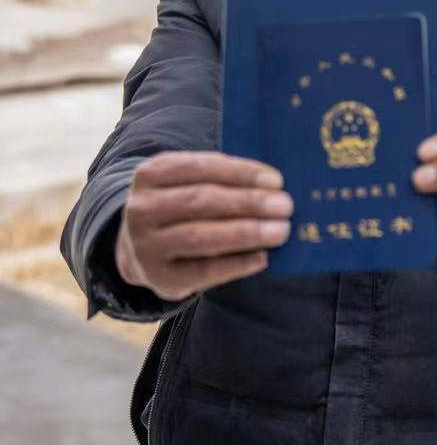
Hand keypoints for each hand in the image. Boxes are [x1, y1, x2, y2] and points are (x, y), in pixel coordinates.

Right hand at [115, 151, 292, 300]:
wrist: (142, 250)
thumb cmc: (181, 208)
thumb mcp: (188, 183)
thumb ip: (222, 178)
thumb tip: (274, 185)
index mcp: (151, 173)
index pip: (201, 167)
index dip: (241, 173)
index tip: (277, 180)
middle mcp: (142, 208)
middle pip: (203, 201)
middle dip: (249, 202)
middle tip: (285, 205)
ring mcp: (146, 245)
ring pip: (202, 236)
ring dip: (247, 232)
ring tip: (280, 231)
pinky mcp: (159, 277)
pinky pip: (204, 270)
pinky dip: (237, 263)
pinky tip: (262, 257)